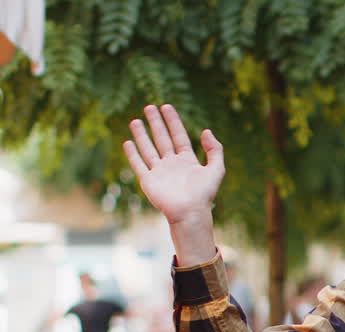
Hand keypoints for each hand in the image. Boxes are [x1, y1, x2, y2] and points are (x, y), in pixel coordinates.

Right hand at [123, 104, 224, 224]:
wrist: (190, 213)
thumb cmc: (204, 194)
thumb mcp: (216, 169)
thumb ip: (215, 149)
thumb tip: (206, 130)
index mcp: (187, 161)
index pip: (179, 136)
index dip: (173, 121)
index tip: (166, 106)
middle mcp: (172, 164)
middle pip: (162, 139)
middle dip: (156, 123)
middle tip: (149, 107)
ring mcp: (159, 172)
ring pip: (148, 149)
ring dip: (141, 135)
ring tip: (135, 120)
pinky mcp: (148, 181)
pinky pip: (139, 164)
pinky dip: (133, 154)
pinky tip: (128, 142)